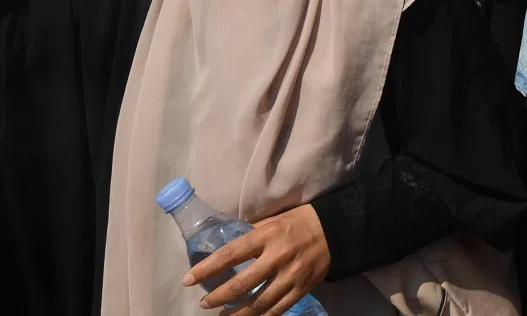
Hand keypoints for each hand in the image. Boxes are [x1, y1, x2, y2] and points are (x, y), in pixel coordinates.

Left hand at [182, 205, 329, 314]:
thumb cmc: (300, 221)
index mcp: (268, 236)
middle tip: (204, 303)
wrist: (337, 230)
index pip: (230, 254)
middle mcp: (277, 257)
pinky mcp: (301, 289)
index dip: (207, 269)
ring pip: (257, 303)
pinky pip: (276, 310)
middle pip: (241, 284)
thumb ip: (252, 235)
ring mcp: (290, 276)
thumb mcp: (274, 220)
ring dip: (235, 314)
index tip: (188, 280)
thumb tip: (227, 247)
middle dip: (218, 297)